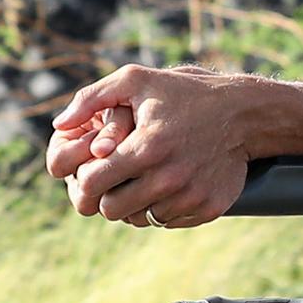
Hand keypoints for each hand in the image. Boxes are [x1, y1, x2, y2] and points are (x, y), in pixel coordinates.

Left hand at [56, 65, 267, 228]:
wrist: (243, 112)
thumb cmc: (184, 93)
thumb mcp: (136, 81)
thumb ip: (91, 98)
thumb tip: (59, 125)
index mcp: (146, 148)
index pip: (91, 183)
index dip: (82, 179)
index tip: (88, 170)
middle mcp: (169, 178)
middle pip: (110, 210)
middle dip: (105, 194)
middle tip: (111, 178)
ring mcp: (189, 197)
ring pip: (138, 220)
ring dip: (132, 203)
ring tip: (138, 179)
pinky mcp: (207, 209)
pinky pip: (166, 222)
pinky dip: (160, 208)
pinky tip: (164, 185)